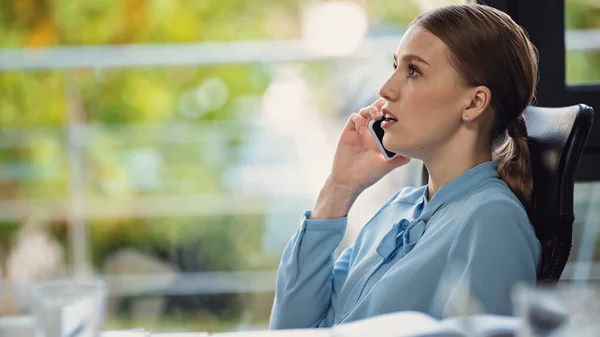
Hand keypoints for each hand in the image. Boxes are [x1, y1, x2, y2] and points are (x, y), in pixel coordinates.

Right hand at [310, 98, 409, 219]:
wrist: (349, 181)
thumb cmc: (368, 174)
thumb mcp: (388, 166)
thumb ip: (400, 158)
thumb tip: (413, 151)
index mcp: (381, 137)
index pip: (389, 118)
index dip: (394, 112)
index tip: (399, 113)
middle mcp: (371, 131)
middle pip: (378, 110)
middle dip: (383, 105)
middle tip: (387, 110)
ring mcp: (360, 131)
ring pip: (366, 111)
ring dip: (372, 109)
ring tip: (377, 116)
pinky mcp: (349, 131)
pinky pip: (354, 118)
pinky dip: (359, 118)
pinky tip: (362, 127)